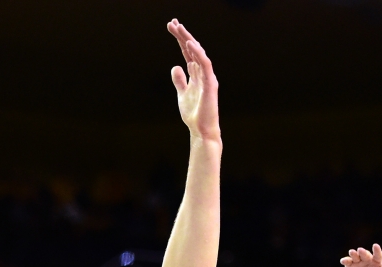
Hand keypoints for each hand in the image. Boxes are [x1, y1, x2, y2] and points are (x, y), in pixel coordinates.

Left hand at [167, 20, 220, 141]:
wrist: (201, 130)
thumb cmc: (194, 114)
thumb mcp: (182, 94)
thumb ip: (180, 80)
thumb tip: (175, 66)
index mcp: (196, 74)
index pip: (187, 52)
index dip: (179, 39)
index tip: (171, 27)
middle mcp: (203, 72)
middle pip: (192, 49)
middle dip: (182, 35)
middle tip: (172, 22)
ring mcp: (207, 77)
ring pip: (199, 53)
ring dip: (188, 40)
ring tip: (179, 28)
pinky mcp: (210, 84)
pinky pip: (205, 64)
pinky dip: (198, 53)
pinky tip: (189, 44)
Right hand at [340, 244, 381, 266]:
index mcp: (377, 262)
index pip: (378, 255)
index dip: (377, 250)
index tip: (375, 246)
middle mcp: (367, 260)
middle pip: (365, 254)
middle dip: (363, 252)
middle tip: (360, 250)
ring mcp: (358, 262)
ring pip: (356, 256)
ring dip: (354, 254)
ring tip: (352, 252)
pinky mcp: (350, 265)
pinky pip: (347, 261)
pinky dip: (345, 260)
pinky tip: (343, 261)